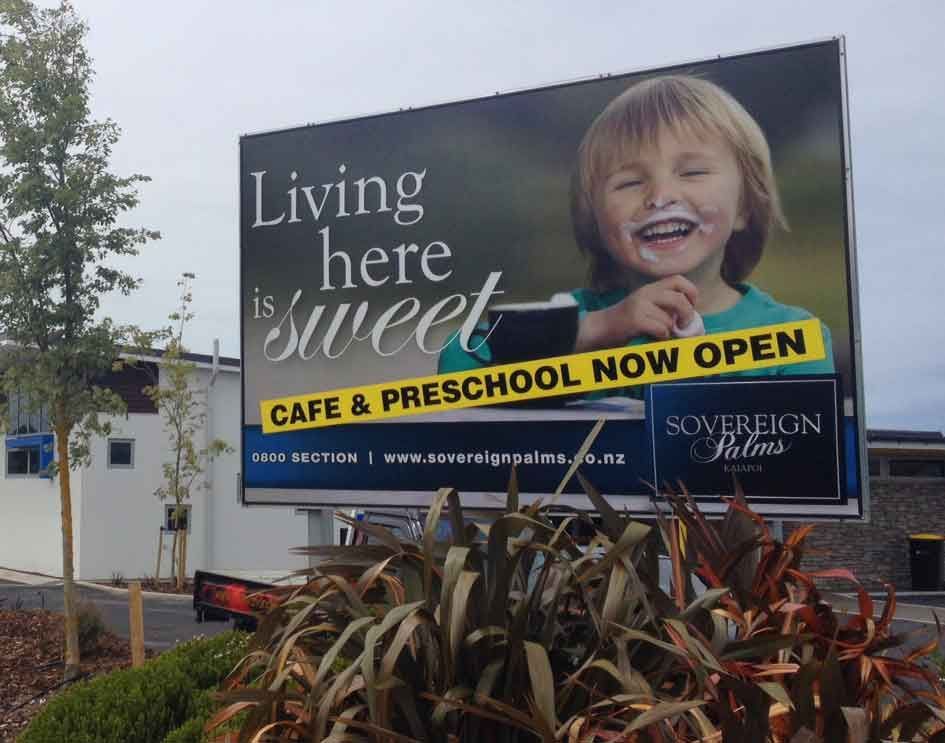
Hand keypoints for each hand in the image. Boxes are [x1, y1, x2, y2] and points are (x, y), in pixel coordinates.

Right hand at [575, 275, 697, 350]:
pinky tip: (652, 337)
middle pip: (679, 299)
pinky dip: (661, 337)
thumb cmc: (626, 322)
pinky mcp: (635, 319)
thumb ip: (664, 307)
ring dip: (669, 331)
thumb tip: (689, 316)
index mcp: (650, 288)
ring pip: (669, 319)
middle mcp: (646, 293)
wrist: (600, 327)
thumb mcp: (645, 306)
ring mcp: (640, 305)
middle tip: (684, 324)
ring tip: (659, 334)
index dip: (690, 292)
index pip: (678, 280)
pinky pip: (660, 329)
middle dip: (687, 314)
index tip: (691, 306)